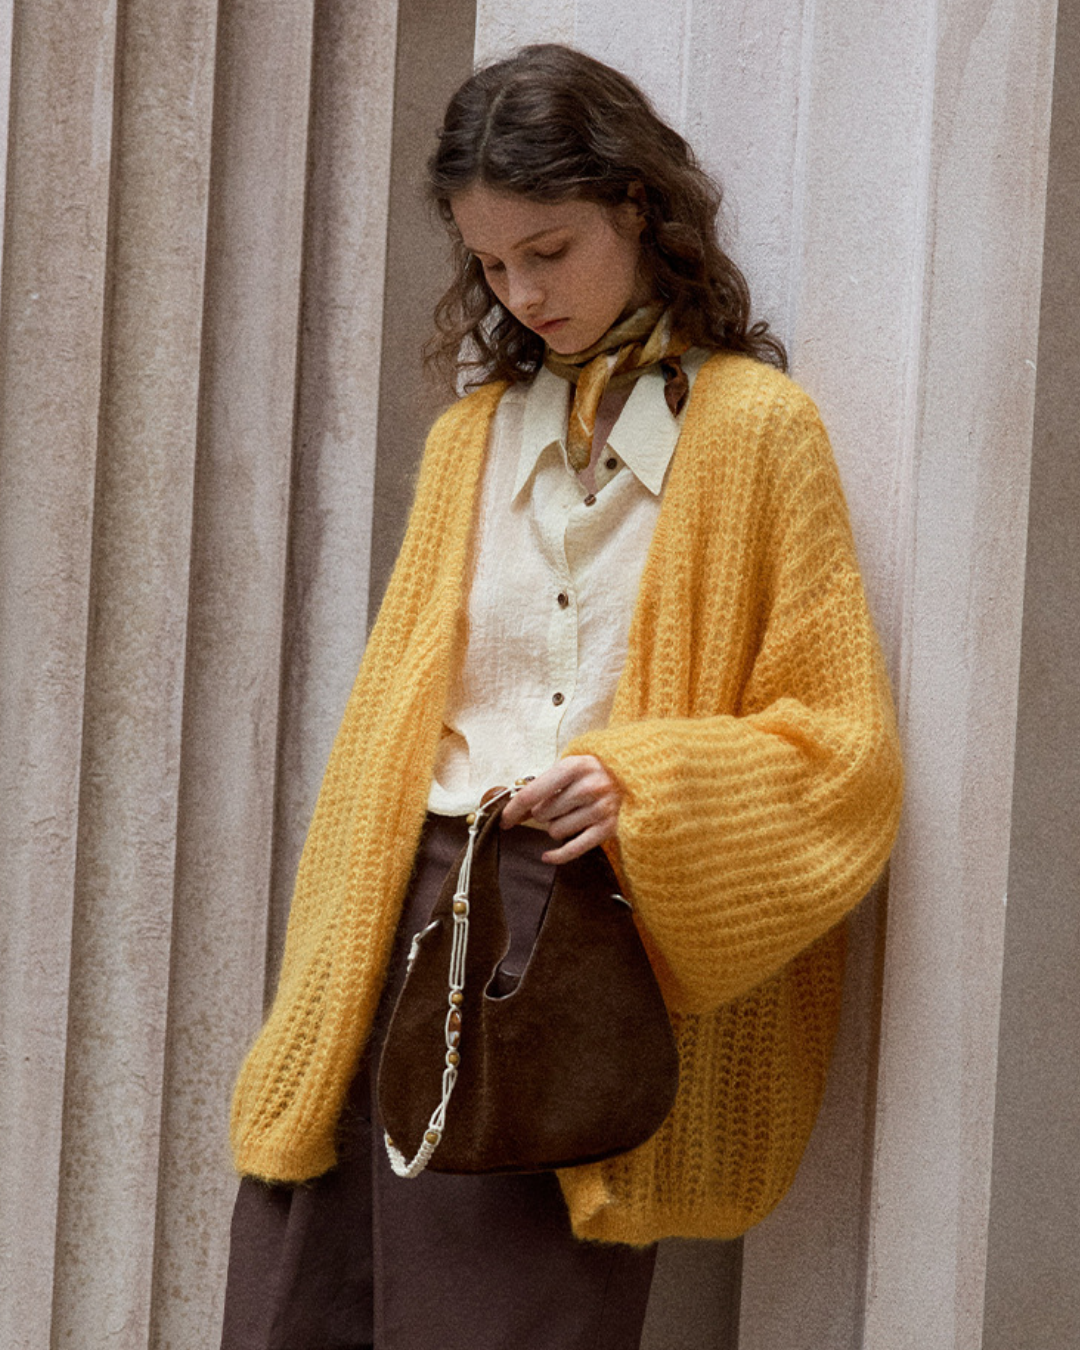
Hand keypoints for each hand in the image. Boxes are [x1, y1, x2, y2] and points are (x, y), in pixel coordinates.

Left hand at [500, 755, 620, 863]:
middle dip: (543, 813)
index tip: (504, 820)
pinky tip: (547, 855)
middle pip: (543, 814)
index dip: (513, 809)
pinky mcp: (608, 829)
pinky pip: (572, 849)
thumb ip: (542, 785)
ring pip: (555, 831)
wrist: (634, 775)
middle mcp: (589, 786)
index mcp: (575, 766)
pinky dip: (557, 855)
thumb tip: (513, 810)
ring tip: (571, 815)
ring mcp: (601, 808)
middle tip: (557, 805)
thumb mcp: (569, 768)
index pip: (533, 793)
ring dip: (556, 827)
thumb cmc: (593, 773)